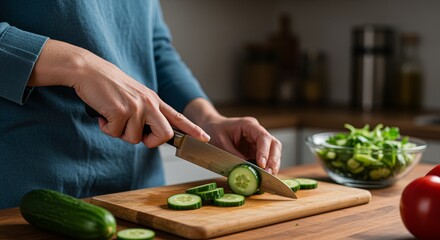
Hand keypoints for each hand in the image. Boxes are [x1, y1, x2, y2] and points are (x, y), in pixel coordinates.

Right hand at [28, 39, 209, 146]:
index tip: (205, 138)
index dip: (192, 129)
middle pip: (164, 135)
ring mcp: (136, 107)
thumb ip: (146, 113)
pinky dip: (106, 127)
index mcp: (154, 100)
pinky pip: (115, 133)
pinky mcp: (121, 111)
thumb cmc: (109, 85)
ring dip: (119, 132)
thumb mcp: (135, 96)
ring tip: (112, 115)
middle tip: (134, 132)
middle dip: (150, 142)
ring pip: (134, 139)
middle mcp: (149, 103)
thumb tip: (146, 135)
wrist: (89, 71)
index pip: (178, 117)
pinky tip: (103, 113)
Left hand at [184, 99, 281, 173]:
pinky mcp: (256, 151)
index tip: (262, 164)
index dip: (265, 151)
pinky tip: (264, 177)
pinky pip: (266, 159)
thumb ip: (233, 155)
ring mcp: (258, 142)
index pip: (264, 137)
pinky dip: (266, 168)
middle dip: (273, 160)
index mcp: (249, 125)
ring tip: (267, 178)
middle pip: (274, 144)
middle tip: (268, 174)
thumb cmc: (215, 130)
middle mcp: (257, 132)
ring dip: (272, 165)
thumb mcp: (221, 142)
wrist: (211, 127)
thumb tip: (245, 169)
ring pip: (273, 152)